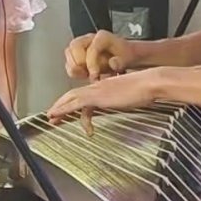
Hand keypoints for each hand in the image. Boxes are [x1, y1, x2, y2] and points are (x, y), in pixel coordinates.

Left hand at [47, 69, 161, 134]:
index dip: (72, 101)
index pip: (84, 93)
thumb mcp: (130, 96)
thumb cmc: (145, 89)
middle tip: (52, 115)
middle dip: (61, 105)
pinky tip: (57, 114)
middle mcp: (98, 85)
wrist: (149, 82)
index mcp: (105, 85)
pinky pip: (76, 103)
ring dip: (59, 108)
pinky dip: (64, 109)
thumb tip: (122, 103)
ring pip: (71, 98)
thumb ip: (122, 99)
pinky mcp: (98, 96)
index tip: (67, 110)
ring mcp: (97, 90)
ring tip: (51, 118)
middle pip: (74, 95)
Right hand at [65, 30, 134, 80]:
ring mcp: (83, 45)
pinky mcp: (78, 54)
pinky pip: (69, 61)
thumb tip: (113, 63)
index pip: (91, 48)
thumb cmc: (126, 56)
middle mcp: (90, 38)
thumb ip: (121, 62)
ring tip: (85, 75)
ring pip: (69, 53)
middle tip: (89, 74)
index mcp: (102, 37)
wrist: (126, 56)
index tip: (95, 75)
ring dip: (74, 67)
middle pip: (74, 46)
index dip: (91, 63)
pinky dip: (74, 70)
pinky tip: (83, 75)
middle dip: (79, 63)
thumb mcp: (129, 58)